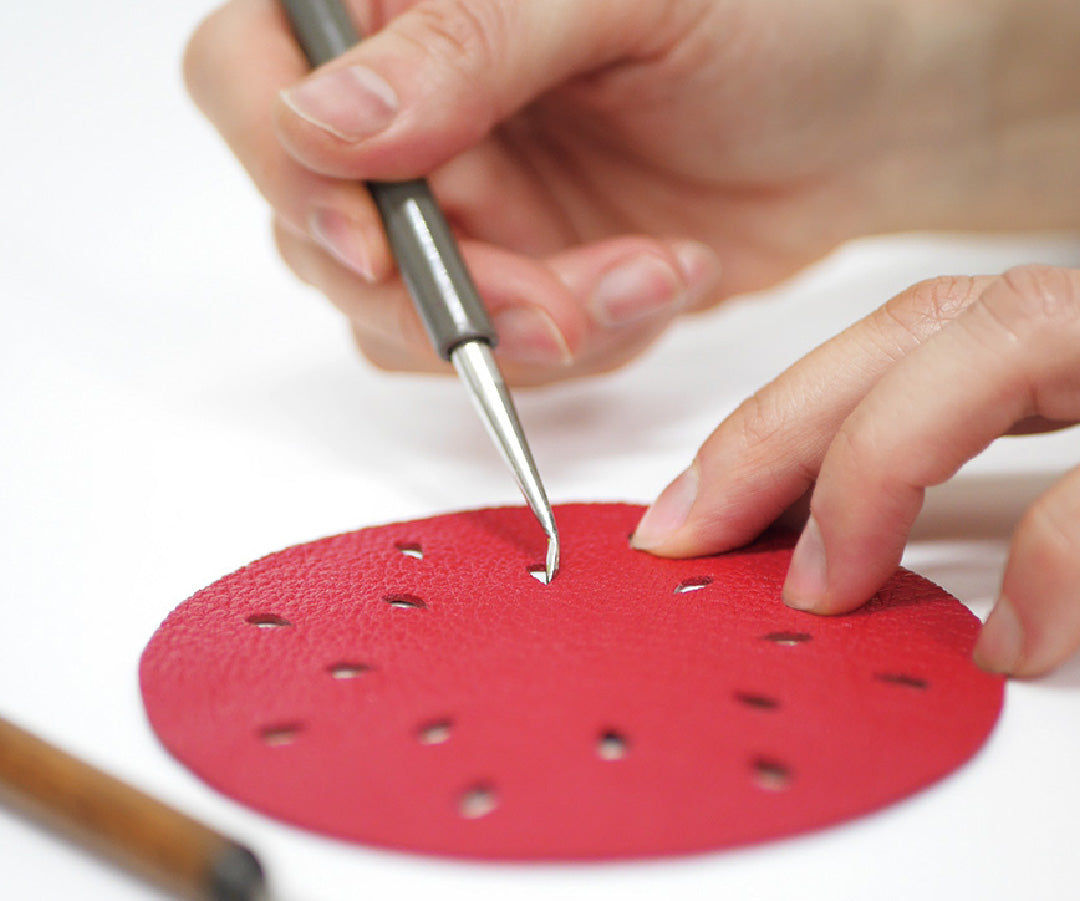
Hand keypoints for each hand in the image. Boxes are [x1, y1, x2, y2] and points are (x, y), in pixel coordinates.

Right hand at [183, 0, 1078, 384]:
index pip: (252, 72)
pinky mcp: (514, 284)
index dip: (283, 165)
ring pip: (399, 320)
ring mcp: (460, 210)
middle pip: (317, 233)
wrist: (864, 117)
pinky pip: (492, 358)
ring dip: (520, 330)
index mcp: (408, 5)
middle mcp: (411, 115)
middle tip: (558, 303)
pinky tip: (658, 280)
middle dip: (444, 295)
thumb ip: (470, 44)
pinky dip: (575, 346)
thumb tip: (327, 121)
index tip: (379, 238)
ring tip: (646, 274)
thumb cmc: (777, 17)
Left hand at [632, 264, 1079, 676]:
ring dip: (883, 469)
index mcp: (1046, 338)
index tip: (683, 512)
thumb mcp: (1050, 451)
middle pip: (920, 327)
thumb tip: (819, 548)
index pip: (889, 343)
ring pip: (1007, 343)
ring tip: (824, 591)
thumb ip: (951, 468)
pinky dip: (1050, 564)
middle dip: (782, 433)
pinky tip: (1006, 639)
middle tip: (694, 536)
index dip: (770, 421)